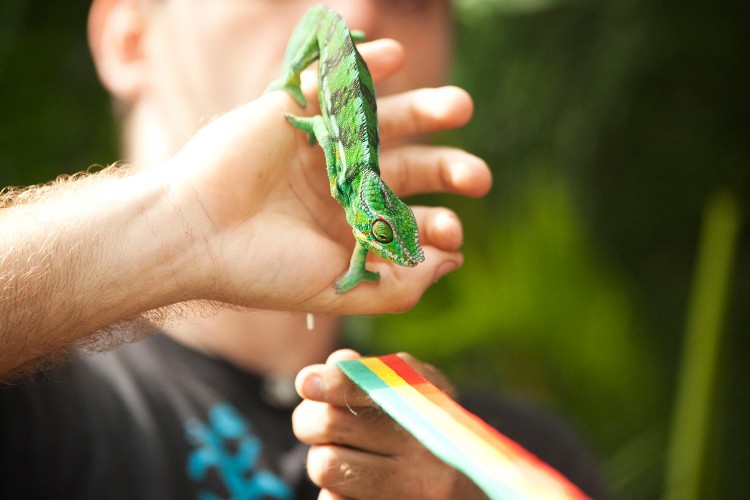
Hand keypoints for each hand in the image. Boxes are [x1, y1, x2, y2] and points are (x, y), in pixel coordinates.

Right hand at [166, 39, 491, 313]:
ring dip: (423, 109)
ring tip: (460, 107)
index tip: (452, 231)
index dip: (436, 225)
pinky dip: (362, 64)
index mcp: (349, 227)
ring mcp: (318, 146)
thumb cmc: (265, 270)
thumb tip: (455, 262)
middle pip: (407, 167)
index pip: (407, 219)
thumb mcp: (341, 289)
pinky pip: (331, 79)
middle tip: (477, 177)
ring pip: (381, 120)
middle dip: (446, 169)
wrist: (195, 237)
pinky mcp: (290, 110)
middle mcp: (340, 184)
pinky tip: (394, 55)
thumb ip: (401, 284)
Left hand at [293, 349, 487, 498]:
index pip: (373, 385)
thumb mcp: (413, 389)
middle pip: (332, 423)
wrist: (466, 486)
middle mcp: (427, 449)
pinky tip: (357, 487)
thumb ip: (371, 373)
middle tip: (316, 422)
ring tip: (341, 455)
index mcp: (429, 403)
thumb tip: (328, 369)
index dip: (335, 383)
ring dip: (321, 458)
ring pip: (325, 466)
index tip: (307, 383)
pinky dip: (335, 492)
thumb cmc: (426, 425)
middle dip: (310, 419)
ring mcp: (413, 491)